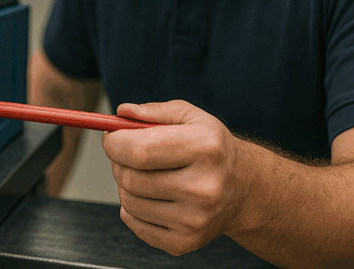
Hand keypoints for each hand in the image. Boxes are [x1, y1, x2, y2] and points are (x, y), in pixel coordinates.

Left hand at [100, 100, 252, 255]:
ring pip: (128, 201)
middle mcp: (204, 188)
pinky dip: (132, 207)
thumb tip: (122, 113)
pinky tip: (152, 196)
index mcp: (204, 148)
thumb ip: (154, 111)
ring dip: (126, 185)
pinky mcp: (185, 242)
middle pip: (130, 178)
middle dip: (118, 162)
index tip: (111, 137)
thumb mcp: (190, 117)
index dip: (114, 143)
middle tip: (127, 155)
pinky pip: (134, 223)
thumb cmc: (210, 148)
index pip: (138, 150)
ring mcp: (195, 220)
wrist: (243, 189)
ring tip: (145, 174)